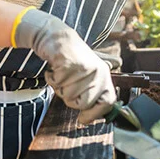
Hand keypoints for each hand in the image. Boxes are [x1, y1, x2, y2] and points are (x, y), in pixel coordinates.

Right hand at [13, 7, 115, 122]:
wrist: (58, 38)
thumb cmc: (72, 61)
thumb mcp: (87, 77)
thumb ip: (90, 96)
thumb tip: (87, 120)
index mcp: (104, 76)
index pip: (108, 102)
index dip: (95, 114)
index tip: (83, 119)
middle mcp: (98, 72)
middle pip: (84, 103)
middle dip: (71, 99)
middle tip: (68, 85)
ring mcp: (85, 68)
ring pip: (68, 95)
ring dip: (60, 87)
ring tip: (62, 73)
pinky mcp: (70, 64)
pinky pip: (57, 84)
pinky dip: (51, 78)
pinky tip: (55, 68)